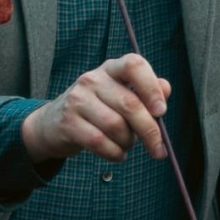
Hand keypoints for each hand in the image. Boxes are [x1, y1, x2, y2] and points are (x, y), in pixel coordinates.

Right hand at [21, 53, 171, 162]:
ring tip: (127, 145)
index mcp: (111, 69)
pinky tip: (117, 154)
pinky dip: (115, 153)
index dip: (151, 88)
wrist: (53, 123)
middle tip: (159, 149)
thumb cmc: (97, 109)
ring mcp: (77, 100)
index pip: (134, 65)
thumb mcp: (120, 95)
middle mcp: (93, 79)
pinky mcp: (68, 123)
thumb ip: (145, 91)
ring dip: (128, 143)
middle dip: (150, 131)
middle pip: (130, 104)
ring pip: (116, 126)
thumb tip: (166, 89)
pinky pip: (100, 142)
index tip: (161, 111)